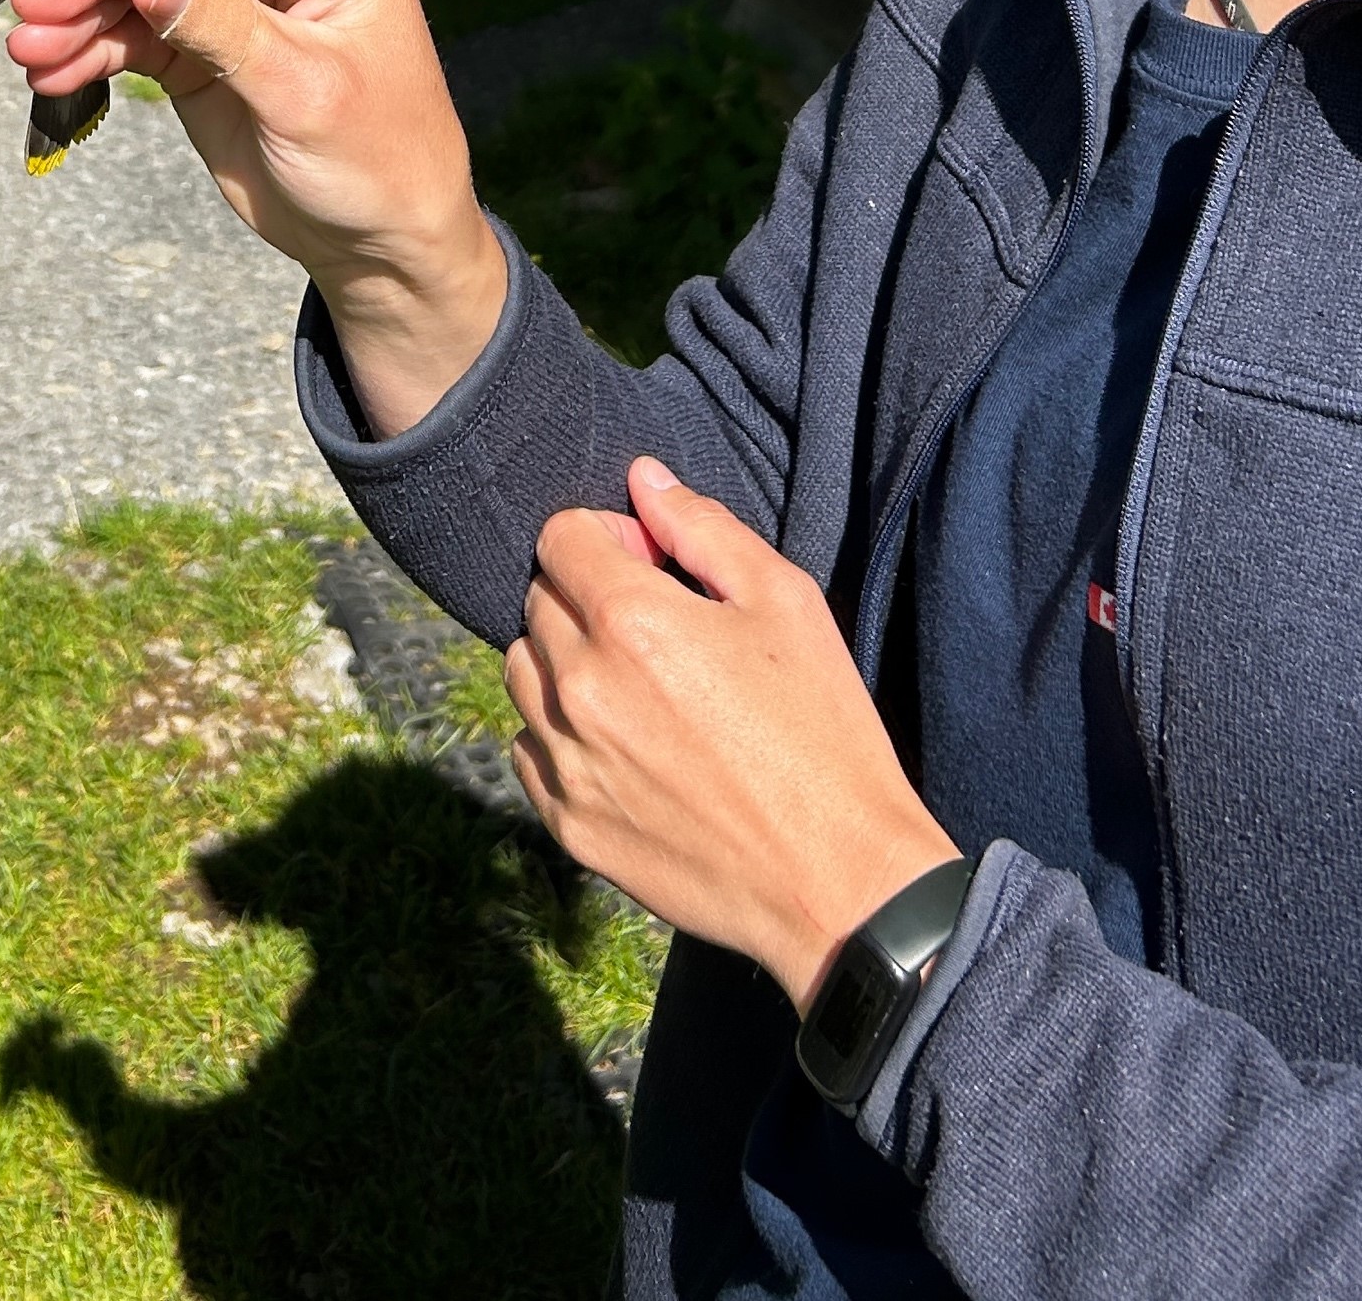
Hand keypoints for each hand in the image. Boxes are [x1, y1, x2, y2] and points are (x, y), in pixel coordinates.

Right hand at [3, 0, 507, 434]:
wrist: (380, 239)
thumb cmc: (377, 157)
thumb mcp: (303, 91)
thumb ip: (225, 29)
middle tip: (32, 5)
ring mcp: (238, 0)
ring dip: (82, 18)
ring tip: (27, 51)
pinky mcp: (204, 48)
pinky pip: (138, 37)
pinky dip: (93, 53)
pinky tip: (50, 74)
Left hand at [505, 459, 958, 1015]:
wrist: (838, 881)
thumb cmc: (824, 729)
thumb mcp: (784, 602)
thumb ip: (702, 528)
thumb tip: (643, 480)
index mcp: (631, 622)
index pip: (560, 537)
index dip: (607, 536)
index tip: (652, 564)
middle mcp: (581, 689)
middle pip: (538, 601)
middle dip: (586, 594)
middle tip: (659, 626)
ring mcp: (568, 765)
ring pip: (523, 674)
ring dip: (565, 662)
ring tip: (640, 687)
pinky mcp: (570, 827)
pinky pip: (529, 751)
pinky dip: (561, 735)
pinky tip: (627, 746)